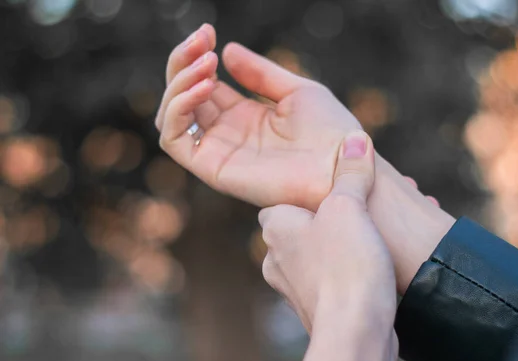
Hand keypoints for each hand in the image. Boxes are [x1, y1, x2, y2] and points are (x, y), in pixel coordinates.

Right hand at [156, 24, 360, 210]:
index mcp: (244, 117)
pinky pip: (175, 141)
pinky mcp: (214, 170)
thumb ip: (260, 74)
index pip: (202, 85)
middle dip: (183, 63)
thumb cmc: (331, 131)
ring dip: (179, 83)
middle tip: (202, 40)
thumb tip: (227, 50)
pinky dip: (178, 109)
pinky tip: (204, 86)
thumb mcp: (296, 91)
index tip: (208, 32)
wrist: (344, 165)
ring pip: (172, 117)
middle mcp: (227, 135)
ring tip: (206, 63)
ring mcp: (219, 152)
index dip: (197, 56)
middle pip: (181, 97)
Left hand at [259, 132, 396, 360]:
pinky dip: (358, 267)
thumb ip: (351, 172)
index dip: (312, 193)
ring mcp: (297, 288)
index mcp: (275, 229)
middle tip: (376, 206)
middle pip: (310, 225)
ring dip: (354, 240)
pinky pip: (339, 277)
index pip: (283, 200)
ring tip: (388, 230)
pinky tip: (385, 263)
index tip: (341, 190)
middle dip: (343, 215)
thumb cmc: (345, 265)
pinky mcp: (319, 309)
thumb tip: (356, 140)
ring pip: (327, 252)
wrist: (356, 333)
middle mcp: (278, 259)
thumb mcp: (349, 206)